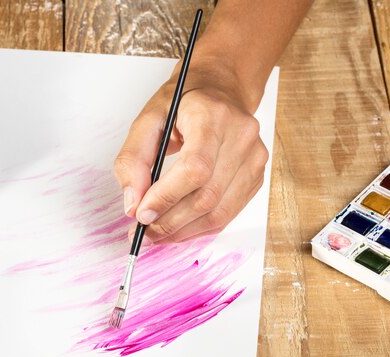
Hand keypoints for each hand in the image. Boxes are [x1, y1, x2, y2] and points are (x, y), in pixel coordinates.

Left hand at [114, 62, 268, 243]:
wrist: (220, 89)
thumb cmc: (183, 103)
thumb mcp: (147, 120)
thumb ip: (133, 160)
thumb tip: (133, 205)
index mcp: (212, 115)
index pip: (195, 168)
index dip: (167, 197)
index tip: (141, 214)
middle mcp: (241, 136)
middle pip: (207, 196)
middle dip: (170, 221)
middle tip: (144, 231)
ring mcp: (254, 157)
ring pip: (220, 212)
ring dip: (184, 231)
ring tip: (158, 233)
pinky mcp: (256, 174)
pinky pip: (228, 213)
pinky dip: (200, 227)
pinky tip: (179, 227)